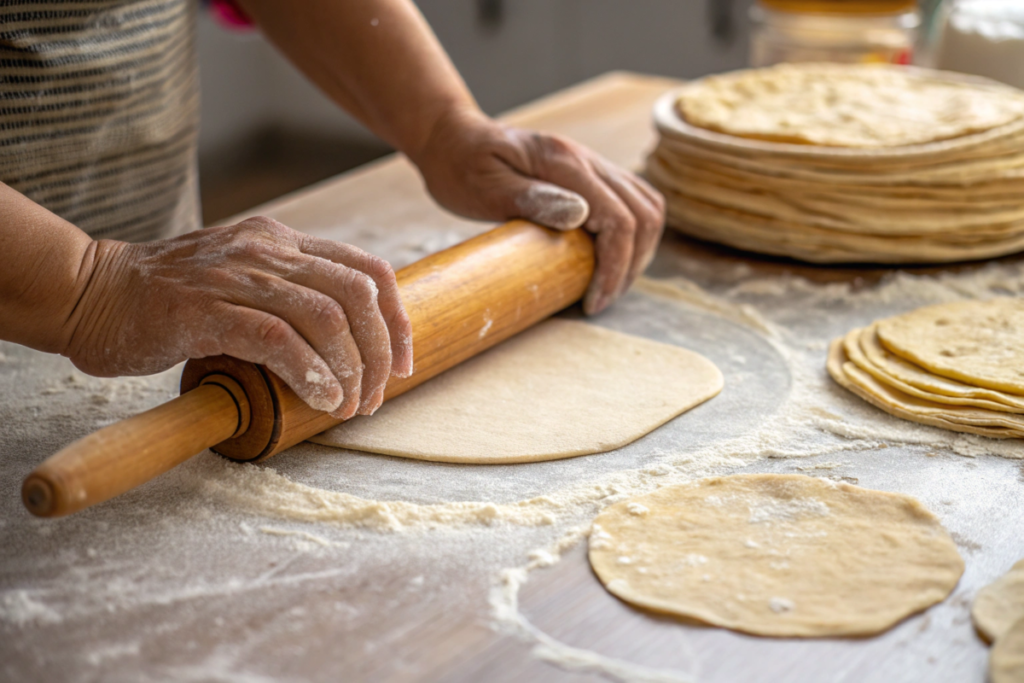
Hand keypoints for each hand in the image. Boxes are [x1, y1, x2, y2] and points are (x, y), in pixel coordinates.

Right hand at [65, 218, 412, 418]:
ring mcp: (235, 276)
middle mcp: (266, 250)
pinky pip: (277, 339)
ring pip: (325, 317)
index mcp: (281, 241)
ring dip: (349, 370)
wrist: (89, 293)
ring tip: (346, 406)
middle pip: (357, 295)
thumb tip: (344, 344)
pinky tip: (318, 398)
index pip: (367, 270)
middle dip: (379, 352)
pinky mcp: (203, 309)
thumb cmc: (168, 300)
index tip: (401, 364)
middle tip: (374, 397)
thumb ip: (288, 294)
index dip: (397, 320)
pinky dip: (309, 373)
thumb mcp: (241, 279)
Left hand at [411, 107, 665, 314]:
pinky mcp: (591, 174)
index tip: (593, 301)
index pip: (618, 218)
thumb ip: (530, 199)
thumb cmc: (460, 166)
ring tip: (609, 283)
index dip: (615, 266)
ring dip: (639, 251)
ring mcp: (593, 163)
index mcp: (564, 162)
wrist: (454, 138)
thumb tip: (580, 215)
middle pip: (644, 214)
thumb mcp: (484, 188)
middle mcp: (587, 159)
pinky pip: (633, 201)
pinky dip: (633, 234)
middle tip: (602, 299)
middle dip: (631, 265)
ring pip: (647, 206)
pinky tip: (609, 257)